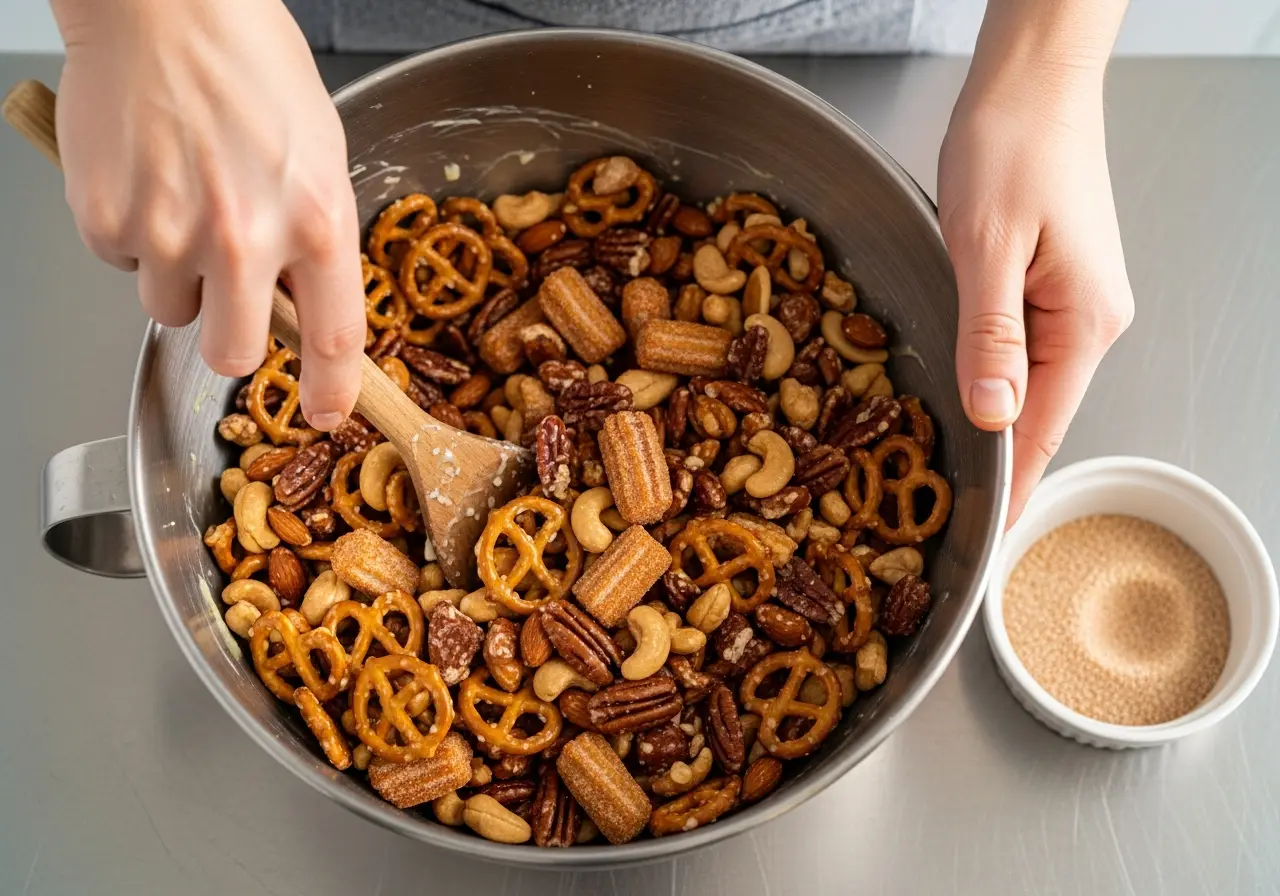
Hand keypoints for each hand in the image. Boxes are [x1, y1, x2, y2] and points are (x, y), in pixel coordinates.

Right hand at [52, 0, 363, 428]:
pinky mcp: (108, 219)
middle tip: (226, 299)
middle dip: (230, 340)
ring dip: (178, 276)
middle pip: (235, 353)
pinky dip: (133, 235)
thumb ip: (315, 236)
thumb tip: (304, 301)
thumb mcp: (318, 154)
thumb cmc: (248, 65)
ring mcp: (172, 232)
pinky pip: (124, 264)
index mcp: (318, 219)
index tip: (327, 413)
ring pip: (171, 311)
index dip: (332, 391)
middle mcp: (247, 237)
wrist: (164, 6)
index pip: (334, 338)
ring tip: (184, 200)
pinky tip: (148, 178)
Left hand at [938, 63, 1133, 525]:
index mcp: (1083, 322)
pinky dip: (991, 378)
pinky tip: (968, 395)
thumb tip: (995, 415)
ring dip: (992, 422)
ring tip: (954, 472)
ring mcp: (1071, 304)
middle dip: (999, 463)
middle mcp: (1087, 321)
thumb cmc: (1013, 147)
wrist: (1032, 85)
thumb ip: (990, 334)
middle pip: (1040, 414)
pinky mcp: (1048, 284)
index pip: (1046, 429)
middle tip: (952, 515)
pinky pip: (1019, 349)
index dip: (1015, 487)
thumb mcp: (988, 244)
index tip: (990, 536)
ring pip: (1027, 384)